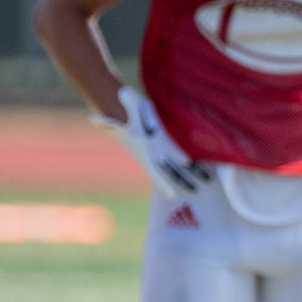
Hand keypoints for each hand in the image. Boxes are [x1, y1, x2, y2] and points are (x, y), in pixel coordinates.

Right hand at [90, 86, 211, 198]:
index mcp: (143, 153)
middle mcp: (152, 152)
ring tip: (205, 180)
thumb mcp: (115, 118)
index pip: (155, 171)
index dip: (163, 183)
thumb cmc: (121, 113)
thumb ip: (109, 123)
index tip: (172, 196)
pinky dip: (187, 157)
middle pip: (169, 170)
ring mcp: (158, 145)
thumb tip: (96, 121)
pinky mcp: (164, 137)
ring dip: (190, 171)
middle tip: (196, 192)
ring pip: (176, 162)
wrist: (122, 105)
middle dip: (182, 180)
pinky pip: (178, 149)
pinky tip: (197, 163)